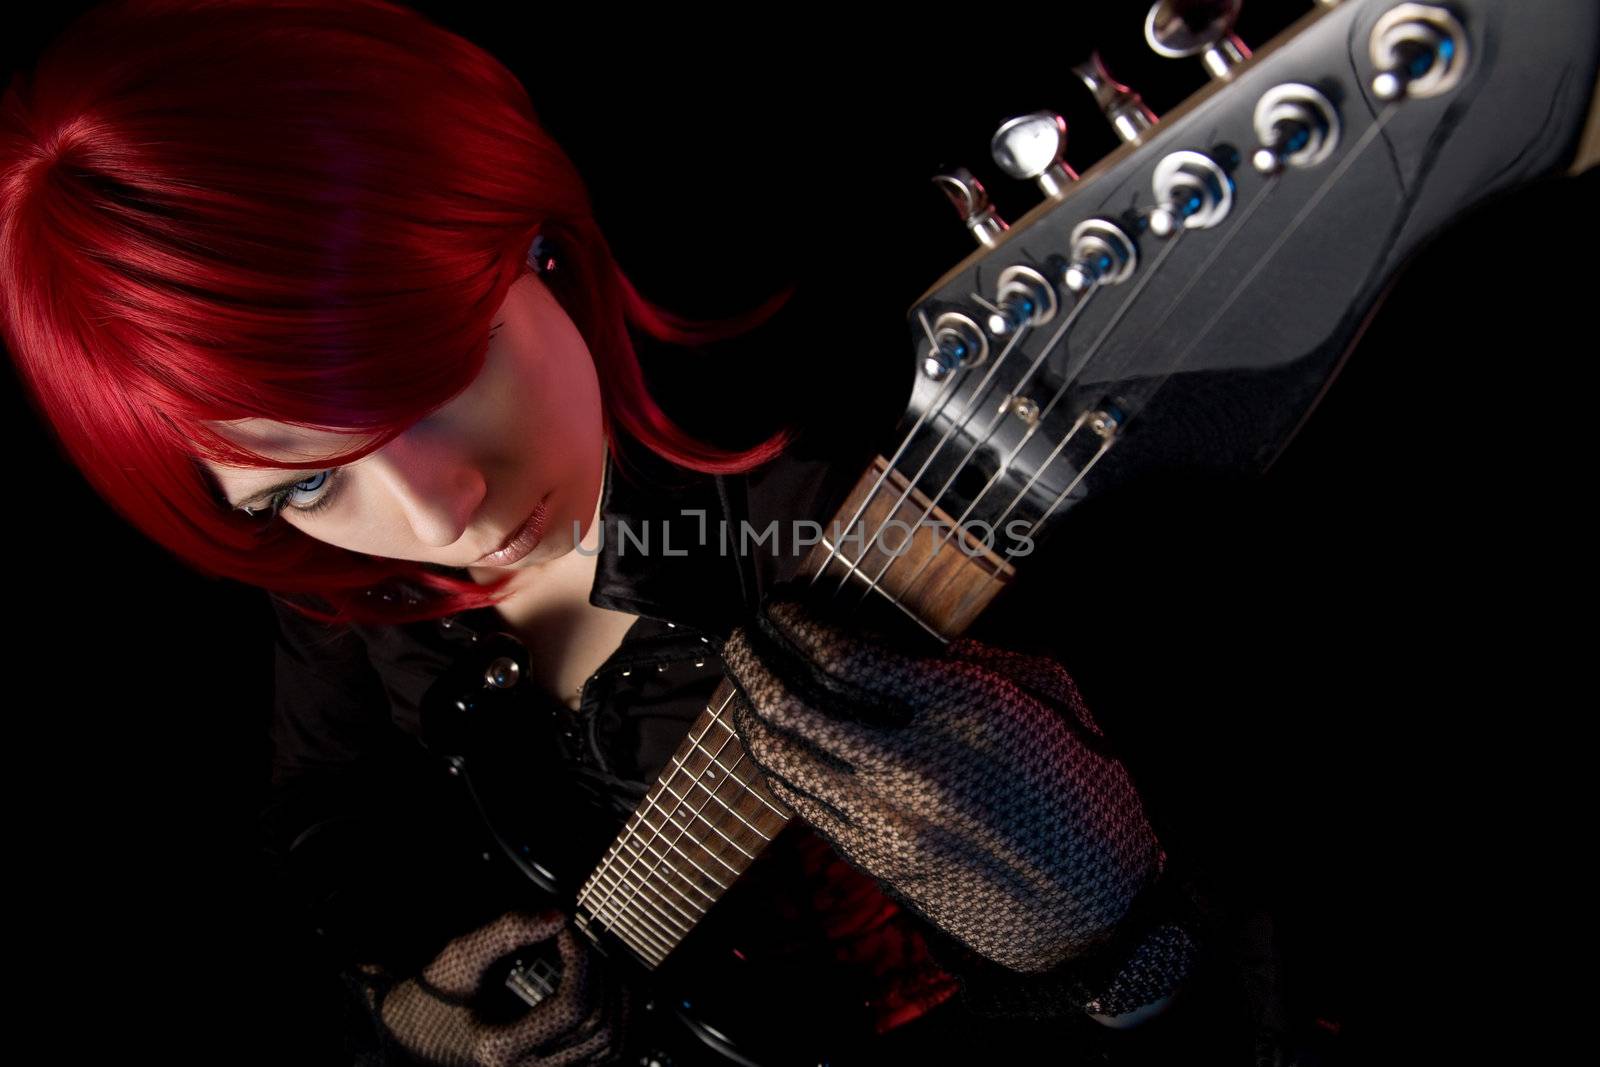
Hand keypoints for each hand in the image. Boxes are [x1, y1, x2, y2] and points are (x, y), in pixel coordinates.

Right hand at [354, 909, 629, 1066]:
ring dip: (615, 995)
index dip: (581, 959)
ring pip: (610, 1045)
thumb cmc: (434, 996)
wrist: (413, 1036)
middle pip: (597, 1025)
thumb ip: (507, 931)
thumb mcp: (460, 957)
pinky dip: (617, 1019)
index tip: (566, 930)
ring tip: (593, 962)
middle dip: (600, 973)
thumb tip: (561, 915)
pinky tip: (604, 987)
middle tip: (579, 942)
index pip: (572, 1006)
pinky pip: (607, 1055)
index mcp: (500, 1048)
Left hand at [719, 585, 1193, 1012]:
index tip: (781, 603)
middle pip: (791, 706)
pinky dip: (773, 761)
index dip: (796, 624)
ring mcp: (886, 823)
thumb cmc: (1083, 791)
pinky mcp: (876, 863)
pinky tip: (772, 736)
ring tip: (743, 678)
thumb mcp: (1046, 699)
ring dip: (747, 710)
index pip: (843, 657)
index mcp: (963, 713)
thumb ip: (969, 660)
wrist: (1095, 913)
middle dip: (752, 660)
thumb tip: (892, 637)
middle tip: (741, 631)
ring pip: (780, 760)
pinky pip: (800, 803)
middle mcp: (913, 768)